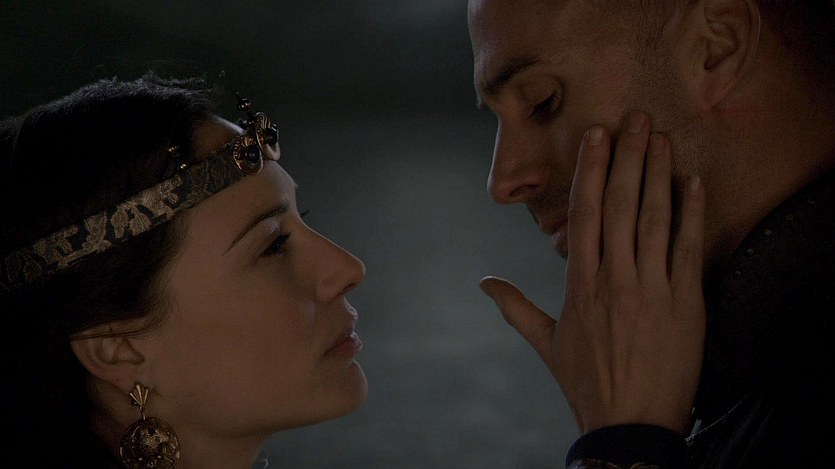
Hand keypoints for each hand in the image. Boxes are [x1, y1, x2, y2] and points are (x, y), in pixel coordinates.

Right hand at [480, 111, 705, 434]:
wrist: (630, 424)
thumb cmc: (587, 383)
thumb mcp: (547, 343)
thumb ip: (515, 307)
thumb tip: (483, 283)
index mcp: (580, 284)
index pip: (584, 214)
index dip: (590, 171)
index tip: (596, 137)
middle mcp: (613, 279)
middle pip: (620, 205)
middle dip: (626, 157)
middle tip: (634, 118)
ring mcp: (650, 288)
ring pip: (654, 218)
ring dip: (657, 174)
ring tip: (660, 138)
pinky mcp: (683, 302)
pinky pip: (688, 248)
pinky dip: (693, 212)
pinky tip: (694, 182)